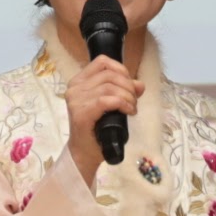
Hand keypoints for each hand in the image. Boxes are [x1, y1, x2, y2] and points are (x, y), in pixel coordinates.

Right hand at [62, 54, 142, 184]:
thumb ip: (124, 92)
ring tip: (132, 108)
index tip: (130, 84)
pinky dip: (122, 104)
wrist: (85, 153)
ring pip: (109, 87)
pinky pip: (106, 100)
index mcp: (78, 82)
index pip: (102, 62)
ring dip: (127, 96)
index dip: (121, 69)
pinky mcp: (81, 113)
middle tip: (134, 101)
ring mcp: (76, 100)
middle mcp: (74, 88)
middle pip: (109, 75)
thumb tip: (140, 84)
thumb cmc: (96, 129)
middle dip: (128, 86)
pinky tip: (129, 111)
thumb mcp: (111, 106)